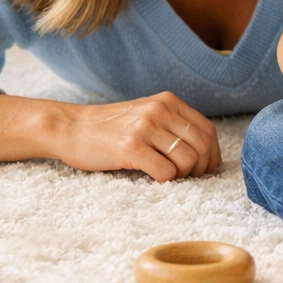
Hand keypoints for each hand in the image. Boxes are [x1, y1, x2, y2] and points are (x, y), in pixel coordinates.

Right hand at [57, 92, 220, 182]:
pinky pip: (165, 172)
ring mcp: (145, 128)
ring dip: (184, 176)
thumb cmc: (109, 127)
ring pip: (187, 159)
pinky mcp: (131, 147)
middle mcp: (160, 111)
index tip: (208, 169)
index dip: (213, 153)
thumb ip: (171, 123)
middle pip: (202, 145)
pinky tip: (154, 179)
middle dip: (203, 167)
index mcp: (168, 101)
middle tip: (192, 178)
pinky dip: (166, 181)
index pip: (207, 129)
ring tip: (171, 178)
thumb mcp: (145, 113)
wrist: (69, 127)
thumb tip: (203, 150)